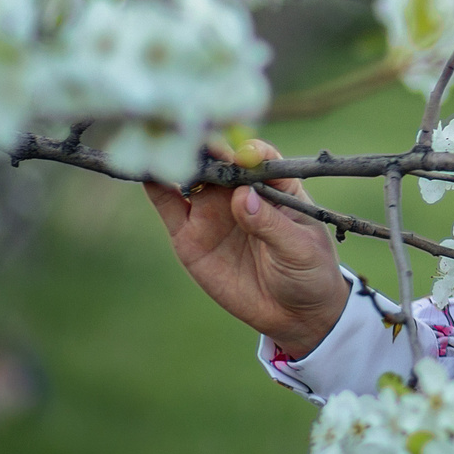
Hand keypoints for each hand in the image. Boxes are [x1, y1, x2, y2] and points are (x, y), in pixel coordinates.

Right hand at [144, 138, 348, 359]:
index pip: (258, 156)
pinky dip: (155, 185)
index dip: (246, 151)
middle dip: (204, 147)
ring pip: (189, 176)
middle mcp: (240, 191)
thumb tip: (242, 197)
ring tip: (162, 149)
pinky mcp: (190, 236)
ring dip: (176, 160)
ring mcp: (213, 211)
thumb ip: (271, 224)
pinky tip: (145, 171)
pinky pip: (168, 205)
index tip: (240, 156)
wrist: (293, 315)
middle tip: (189, 139)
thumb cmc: (309, 272)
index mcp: (276, 185)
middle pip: (218, 159)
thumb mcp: (299, 249)